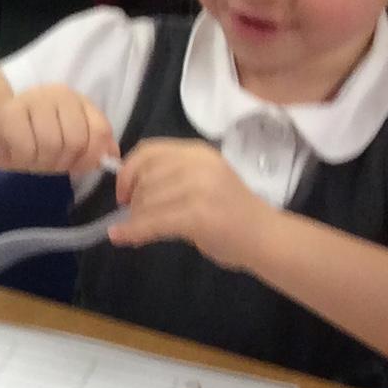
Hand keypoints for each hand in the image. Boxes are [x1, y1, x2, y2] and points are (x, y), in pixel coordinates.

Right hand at [0, 85, 118, 176]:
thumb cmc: (29, 140)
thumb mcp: (64, 146)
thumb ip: (91, 148)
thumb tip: (114, 156)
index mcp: (78, 102)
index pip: (100, 130)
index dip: (91, 156)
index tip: (74, 165)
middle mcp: (60, 95)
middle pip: (77, 141)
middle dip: (61, 162)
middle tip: (44, 161)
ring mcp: (35, 99)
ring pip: (52, 145)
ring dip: (38, 162)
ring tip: (28, 156)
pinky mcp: (10, 111)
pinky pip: (27, 148)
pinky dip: (21, 159)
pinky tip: (13, 152)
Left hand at [108, 138, 275, 269]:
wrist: (266, 237)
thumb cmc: (233, 213)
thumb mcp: (204, 182)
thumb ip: (172, 178)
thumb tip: (128, 192)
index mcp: (198, 152)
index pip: (149, 150)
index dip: (128, 171)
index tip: (123, 193)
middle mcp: (198, 164)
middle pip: (144, 177)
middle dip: (133, 200)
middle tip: (134, 217)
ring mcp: (199, 188)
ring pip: (146, 200)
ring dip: (134, 218)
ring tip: (135, 231)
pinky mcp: (197, 214)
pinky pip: (152, 222)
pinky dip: (132, 231)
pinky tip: (122, 237)